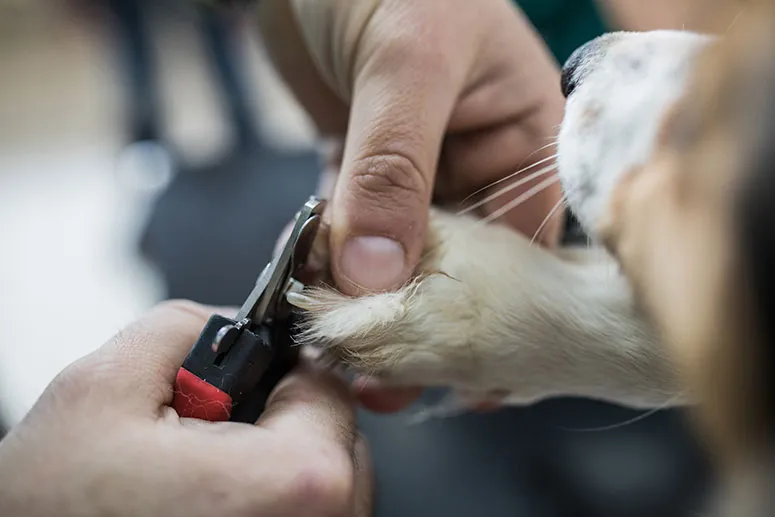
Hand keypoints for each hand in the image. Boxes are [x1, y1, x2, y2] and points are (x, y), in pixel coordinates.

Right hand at [0, 301, 371, 516]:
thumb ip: (190, 326)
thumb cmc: (55, 511)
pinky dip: (263, 496)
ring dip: (268, 458)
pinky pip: (301, 511)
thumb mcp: (105, 385)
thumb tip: (235, 322)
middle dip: (275, 413)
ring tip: (197, 473)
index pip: (330, 382)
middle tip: (207, 429)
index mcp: (299, 476)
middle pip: (332, 432)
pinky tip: (206, 502)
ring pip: (318, 476)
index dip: (280, 365)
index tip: (243, 373)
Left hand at [258, 0, 564, 411]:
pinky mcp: (365, 170)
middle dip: (423, 321)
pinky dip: (333, 263)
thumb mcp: (407, 59)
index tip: (464, 380)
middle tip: (388, 380)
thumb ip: (393, 166)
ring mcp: (419, 172)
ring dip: (371, 300)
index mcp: (525, 140)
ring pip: (401, 256)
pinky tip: (316, 298)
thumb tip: (377, 272)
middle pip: (460, 265)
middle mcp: (479, 163)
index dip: (495, 316)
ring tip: (347, 356)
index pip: (525, 248)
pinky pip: (353, 231)